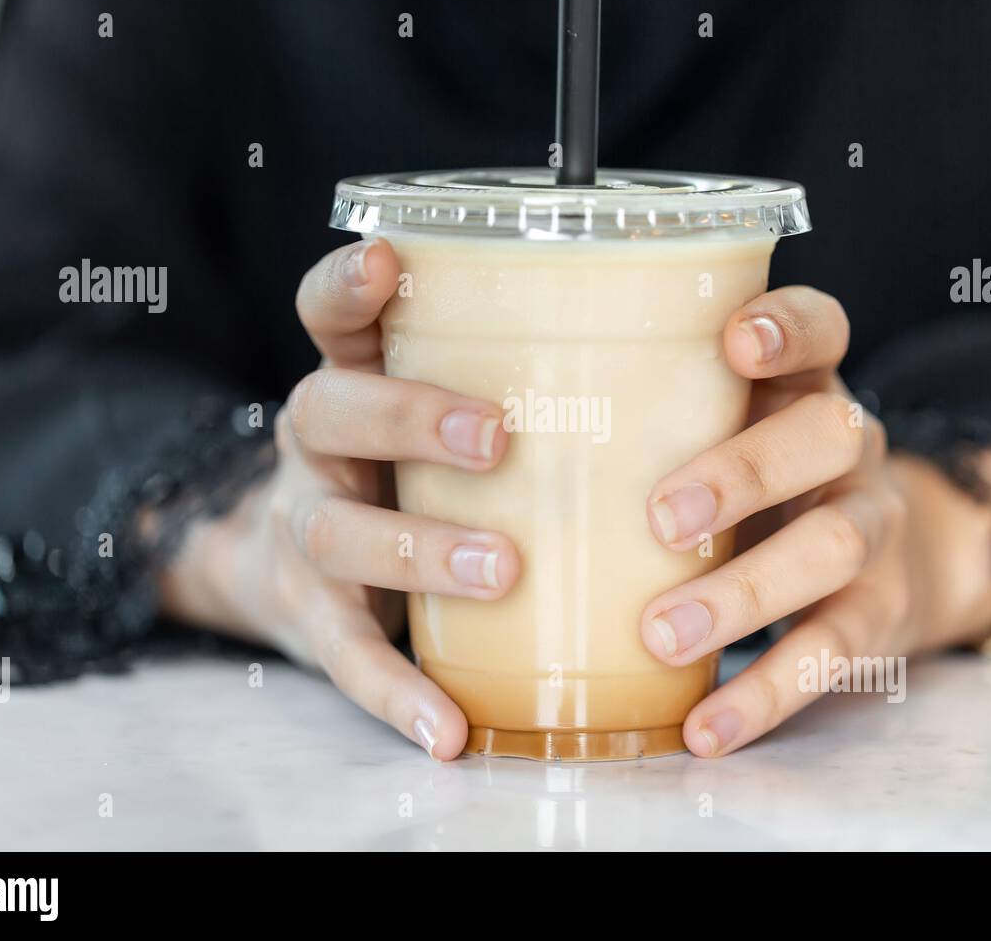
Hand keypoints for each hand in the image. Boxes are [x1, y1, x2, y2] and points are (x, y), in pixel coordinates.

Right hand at [159, 238, 520, 760]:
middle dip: (408, 418)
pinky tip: (448, 731)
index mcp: (354, 378)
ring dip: (419, 549)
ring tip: (500, 568)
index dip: (347, 284)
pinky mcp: (310, 619)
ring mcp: (305, 530)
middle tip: (494, 438)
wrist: (282, 567)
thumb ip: (527, 382)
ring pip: (339, 532)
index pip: (331, 315)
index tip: (388, 259)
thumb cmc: (409, 471)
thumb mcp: (438, 410)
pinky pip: (347, 657)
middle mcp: (317, 444)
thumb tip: (708, 358)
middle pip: (332, 412)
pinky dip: (397, 694)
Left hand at [639, 286, 990, 756]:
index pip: (822, 327)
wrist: (886, 559)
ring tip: (660, 635)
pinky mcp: (878, 613)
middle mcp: (849, 447)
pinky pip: (834, 653)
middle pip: (827, 438)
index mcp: (803, 387)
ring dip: (744, 593)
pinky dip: (768, 694)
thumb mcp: (719, 436)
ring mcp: (873, 527)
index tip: (735, 343)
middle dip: (745, 473)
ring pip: (833, 546)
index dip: (789, 327)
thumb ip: (645, 426)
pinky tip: (706, 729)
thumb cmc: (752, 484)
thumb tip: (480, 454)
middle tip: (662, 519)